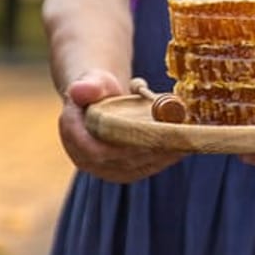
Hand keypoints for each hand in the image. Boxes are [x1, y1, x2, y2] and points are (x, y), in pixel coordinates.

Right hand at [58, 71, 185, 182]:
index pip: (96, 150)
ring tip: (182, 140)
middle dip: (148, 148)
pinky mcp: (123, 172)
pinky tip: (181, 147)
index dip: (123, 145)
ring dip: (160, 155)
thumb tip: (79, 91)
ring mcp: (104, 169)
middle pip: (121, 161)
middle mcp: (85, 158)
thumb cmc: (97, 88)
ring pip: (135, 167)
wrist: (101, 102)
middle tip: (173, 136)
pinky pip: (144, 168)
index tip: (150, 134)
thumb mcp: (92, 81)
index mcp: (72, 134)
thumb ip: (88, 86)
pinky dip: (163, 158)